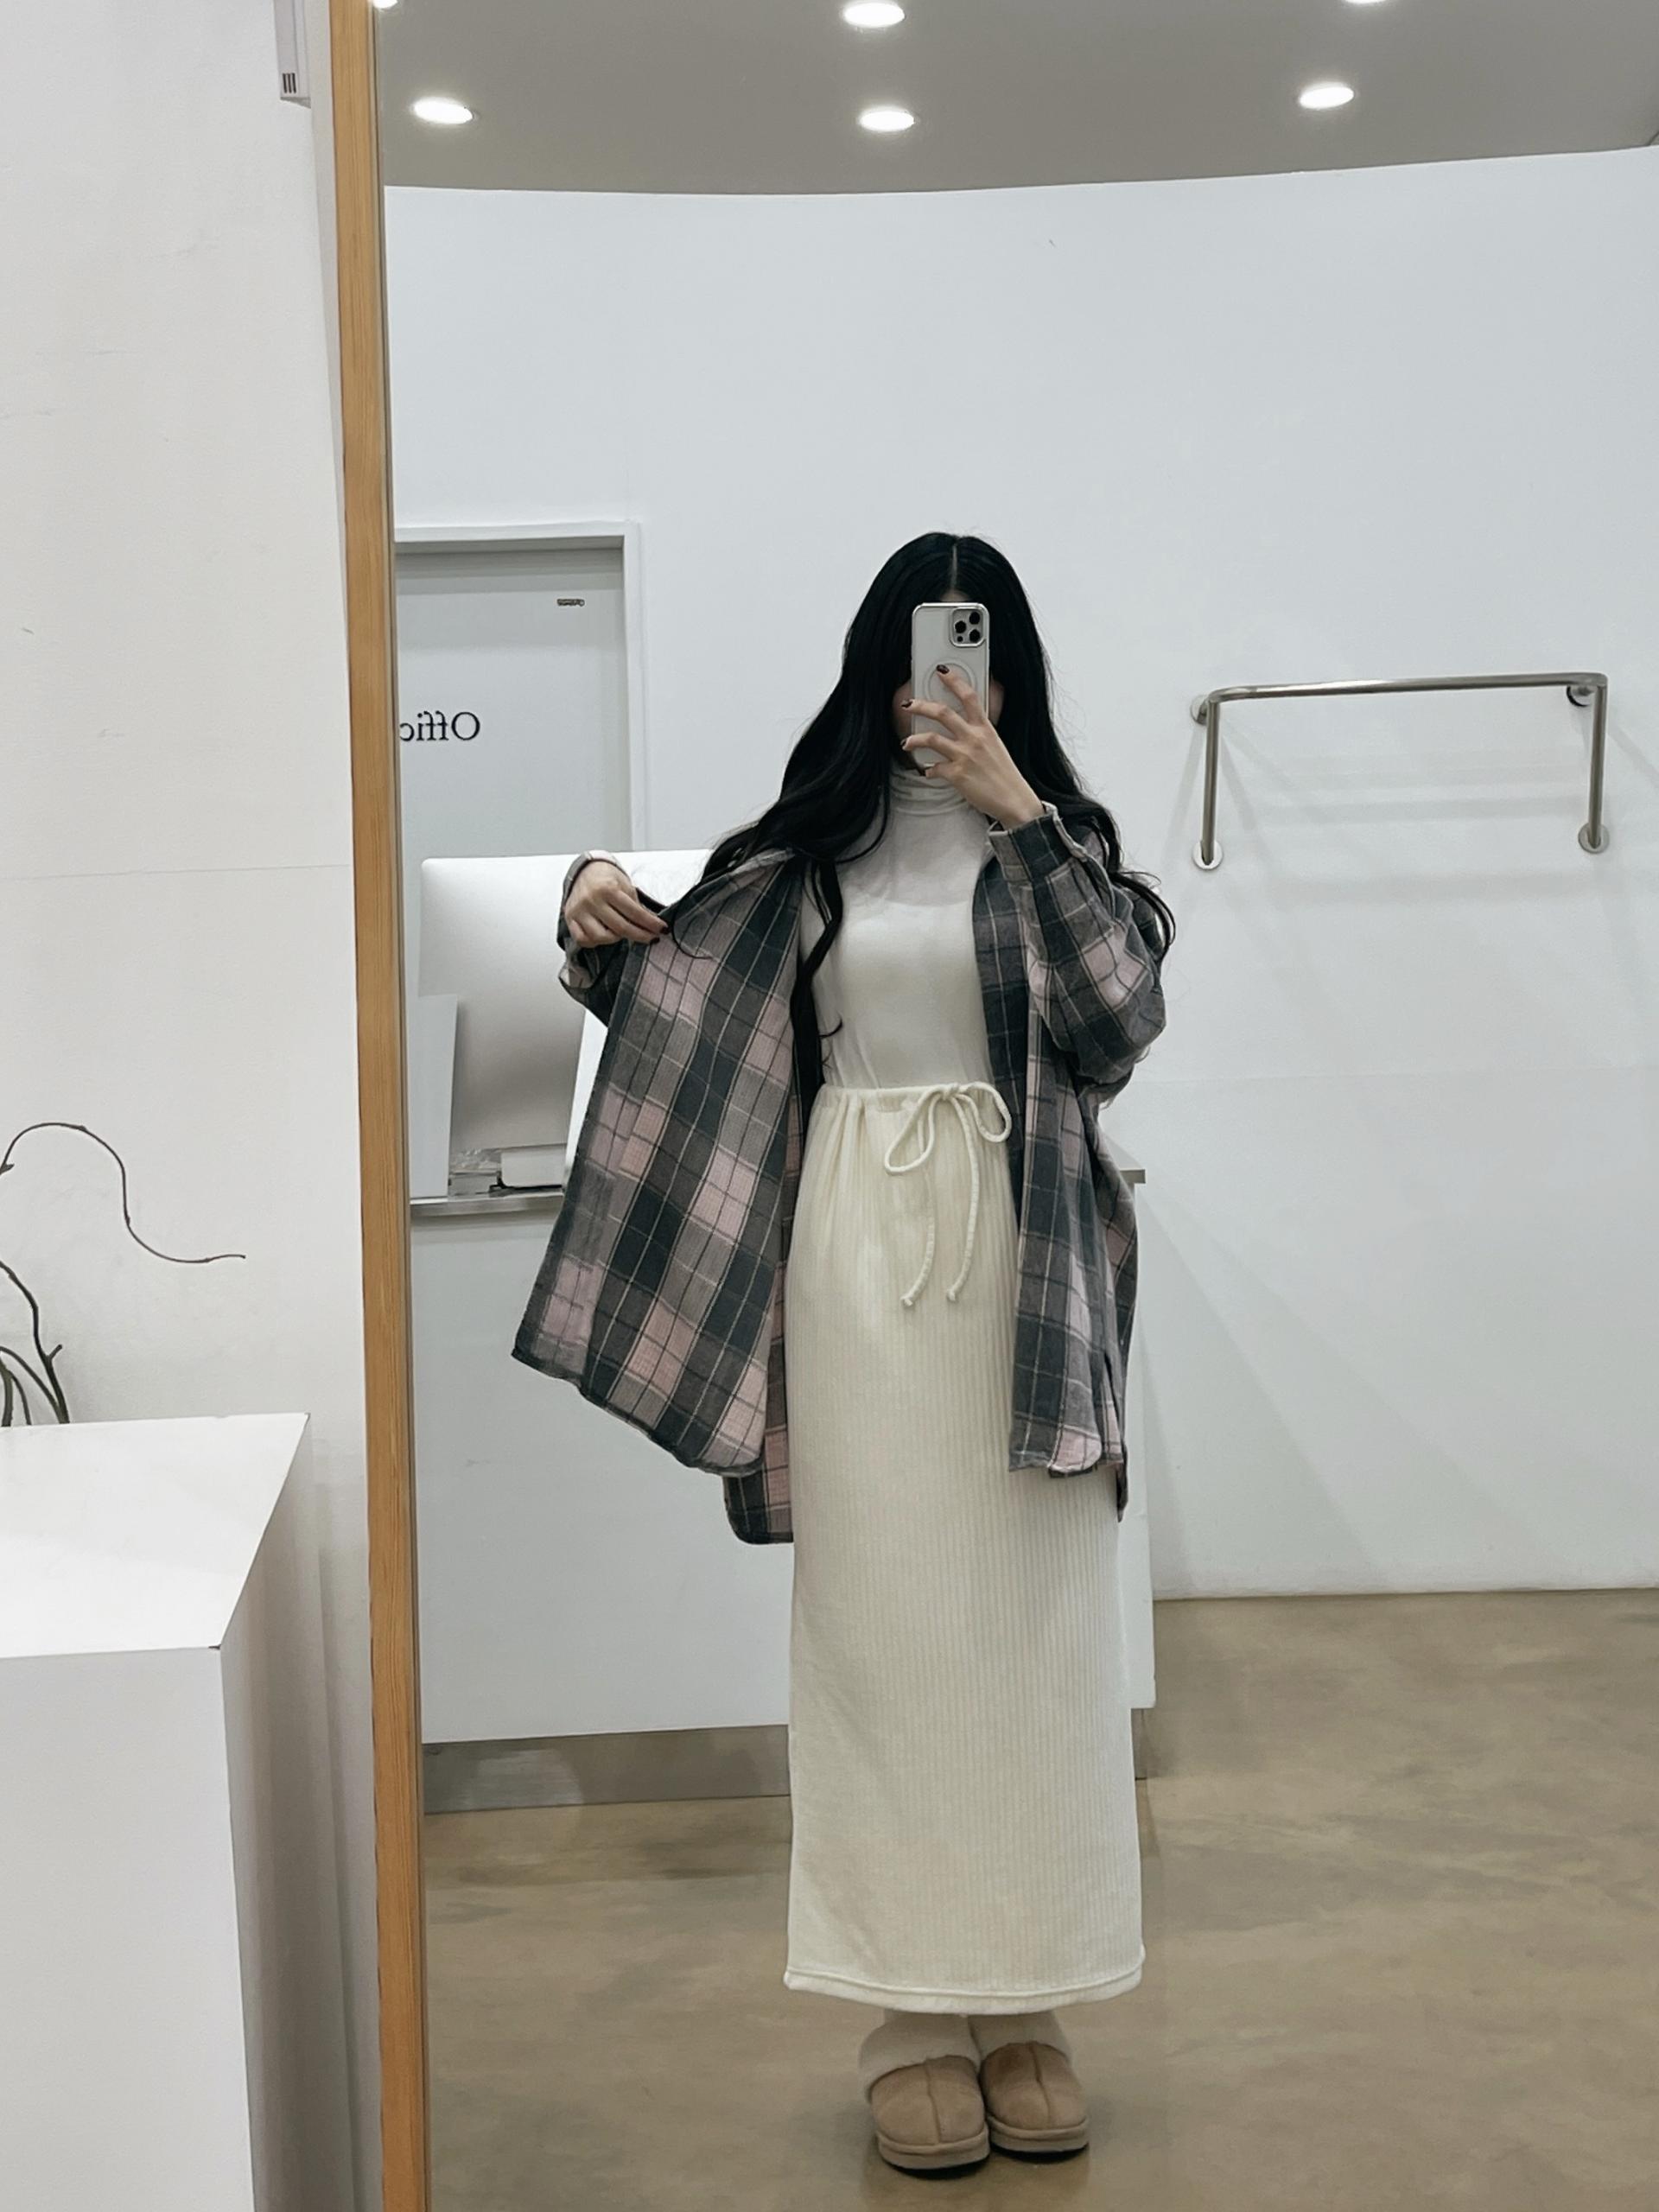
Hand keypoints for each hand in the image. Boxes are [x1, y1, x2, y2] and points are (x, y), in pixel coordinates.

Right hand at [563, 859, 666, 946]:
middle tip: (651, 938)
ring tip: (623, 933)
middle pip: (620, 928)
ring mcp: (579, 910)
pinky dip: (595, 942)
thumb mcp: (625, 885)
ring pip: (600, 937)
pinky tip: (604, 936)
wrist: (585, 870)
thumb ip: (635, 905)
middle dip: (640, 935)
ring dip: (616, 939)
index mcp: (608, 889)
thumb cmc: (607, 878)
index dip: (650, 924)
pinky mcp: (570, 918)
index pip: (634, 912)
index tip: (661, 930)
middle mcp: (592, 900)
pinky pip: (582, 939)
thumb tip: (650, 925)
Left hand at [900, 667, 1044, 828]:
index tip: (942, 671)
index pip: (969, 696)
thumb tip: (962, 730)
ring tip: (906, 742)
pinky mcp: (957, 775)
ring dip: (914, 739)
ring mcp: (965, 756)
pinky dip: (928, 770)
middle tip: (909, 705)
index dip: (954, 680)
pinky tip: (927, 771)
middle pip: (943, 712)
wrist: (1014, 800)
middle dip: (921, 705)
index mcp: (985, 729)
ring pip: (931, 738)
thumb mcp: (996, 746)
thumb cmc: (1005, 776)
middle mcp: (974, 738)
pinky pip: (933, 769)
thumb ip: (978, 735)